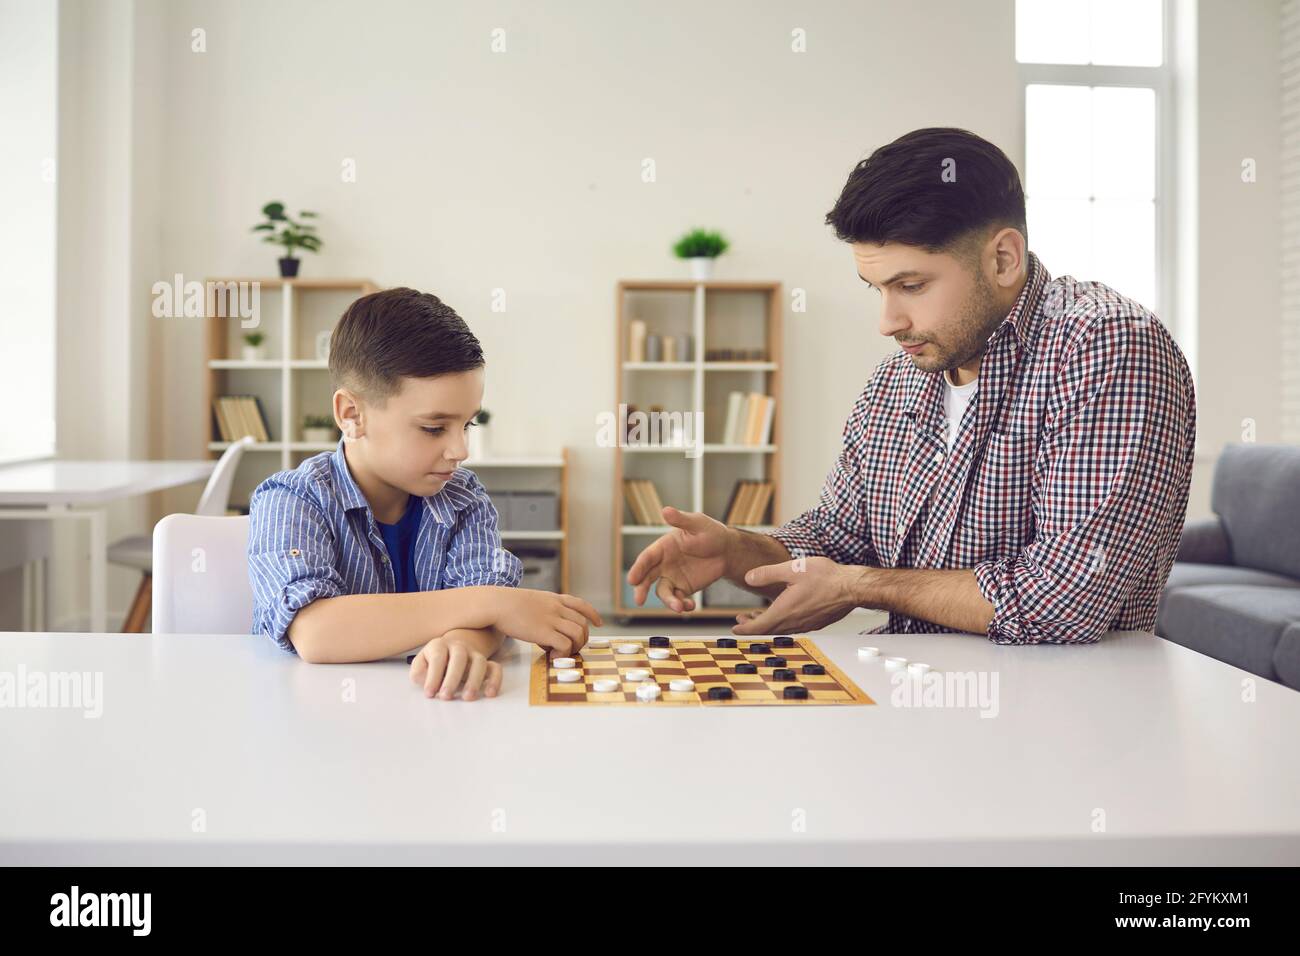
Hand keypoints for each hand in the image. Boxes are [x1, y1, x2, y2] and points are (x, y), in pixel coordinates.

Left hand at [409, 632, 502, 700]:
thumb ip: (419, 672)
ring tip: (468, 697)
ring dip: (474, 680)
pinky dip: (495, 680)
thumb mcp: (421, 664)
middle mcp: (458, 647)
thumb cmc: (434, 661)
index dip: (433, 676)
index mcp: (439, 646)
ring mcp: (474, 654)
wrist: (453, 648)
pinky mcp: (486, 663)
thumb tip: (427, 681)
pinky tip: (490, 694)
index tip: (429, 694)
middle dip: (452, 678)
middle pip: (459, 658)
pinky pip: (496, 668)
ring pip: (479, 662)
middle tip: (446, 696)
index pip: (438, 658)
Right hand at [490, 588, 602, 657]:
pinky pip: (565, 645)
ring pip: (578, 634)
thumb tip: (545, 625)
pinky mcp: (544, 632)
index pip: (580, 604)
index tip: (598, 623)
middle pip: (582, 623)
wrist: (496, 604)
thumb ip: (542, 609)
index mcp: (553, 599)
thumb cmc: (506, 605)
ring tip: (562, 654)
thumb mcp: (530, 600)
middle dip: (582, 638)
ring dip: (575, 647)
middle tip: (573, 648)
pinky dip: (564, 653)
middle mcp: (556, 608)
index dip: (592, 614)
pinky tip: (553, 656)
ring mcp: (552, 619)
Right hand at [625, 506, 731, 611]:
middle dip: (641, 589)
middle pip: (647, 578)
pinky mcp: (683, 588)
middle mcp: (663, 564)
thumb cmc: (711, 533)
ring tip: (680, 607)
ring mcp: (672, 577)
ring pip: (663, 592)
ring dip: (669, 601)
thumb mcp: (697, 523)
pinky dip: (683, 605)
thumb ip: (681, 520)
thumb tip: (665, 510)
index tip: (632, 580)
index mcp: (663, 547)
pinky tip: (691, 606)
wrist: (727, 551)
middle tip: (639, 600)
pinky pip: (679, 599)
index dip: (638, 568)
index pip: (647, 558)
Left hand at [731, 557, 866, 634]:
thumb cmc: (826, 578)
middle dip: (753, 626)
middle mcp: (794, 622)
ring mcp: (806, 624)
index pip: (759, 627)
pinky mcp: (815, 622)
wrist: (852, 587)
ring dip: (767, 624)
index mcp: (785, 611)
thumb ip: (768, 573)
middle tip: (742, 620)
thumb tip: (749, 577)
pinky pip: (793, 626)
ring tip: (758, 616)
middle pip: (768, 630)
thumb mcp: (792, 569)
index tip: (735, 629)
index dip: (744, 629)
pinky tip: (782, 612)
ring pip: (781, 629)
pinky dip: (781, 622)